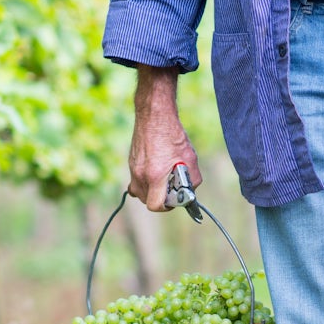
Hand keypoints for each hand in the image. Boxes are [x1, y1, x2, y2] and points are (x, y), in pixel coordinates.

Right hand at [128, 65, 202, 210]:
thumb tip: (191, 191)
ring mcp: (133, 168)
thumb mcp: (190, 159)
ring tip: (162, 182)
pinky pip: (135, 180)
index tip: (173, 201)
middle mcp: (140, 174)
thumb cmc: (173, 136)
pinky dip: (144, 182)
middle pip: (146, 200)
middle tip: (170, 191)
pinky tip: (154, 172)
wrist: (154, 116)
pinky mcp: (131, 161)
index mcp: (155, 175)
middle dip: (159, 199)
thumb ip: (193, 179)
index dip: (166, 207)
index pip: (155, 205)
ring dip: (150, 191)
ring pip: (139, 191)